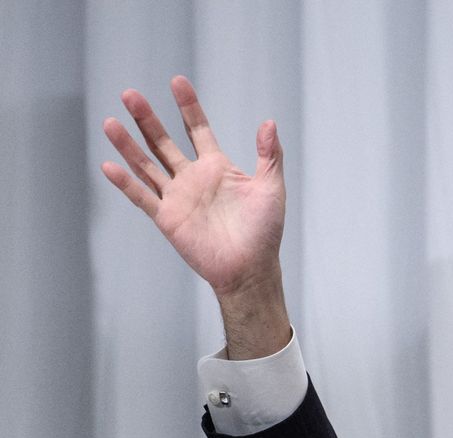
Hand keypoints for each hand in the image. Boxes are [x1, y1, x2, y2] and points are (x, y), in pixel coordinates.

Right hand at [102, 76, 289, 357]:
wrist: (251, 268)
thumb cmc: (265, 232)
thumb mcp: (271, 188)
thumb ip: (270, 155)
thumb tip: (269, 122)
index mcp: (217, 168)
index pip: (197, 130)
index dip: (188, 106)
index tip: (177, 82)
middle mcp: (193, 179)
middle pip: (163, 142)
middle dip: (147, 119)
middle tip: (130, 94)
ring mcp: (177, 198)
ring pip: (147, 165)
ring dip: (129, 145)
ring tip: (111, 121)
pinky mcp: (167, 218)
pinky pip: (142, 197)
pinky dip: (125, 182)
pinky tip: (108, 164)